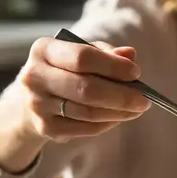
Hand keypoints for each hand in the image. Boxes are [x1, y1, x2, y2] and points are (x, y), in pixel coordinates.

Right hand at [15, 36, 152, 140]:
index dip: (112, 66)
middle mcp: (34, 76)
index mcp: (44, 49)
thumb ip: (106, 53)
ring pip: (87, 111)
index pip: (82, 57)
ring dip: (118, 112)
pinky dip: (106, 123)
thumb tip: (130, 55)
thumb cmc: (65, 70)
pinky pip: (84, 128)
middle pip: (86, 88)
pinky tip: (118, 117)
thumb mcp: (81, 53)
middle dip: (121, 95)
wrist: (32, 99)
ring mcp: (37, 104)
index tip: (136, 73)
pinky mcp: (44, 127)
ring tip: (136, 109)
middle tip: (145, 100)